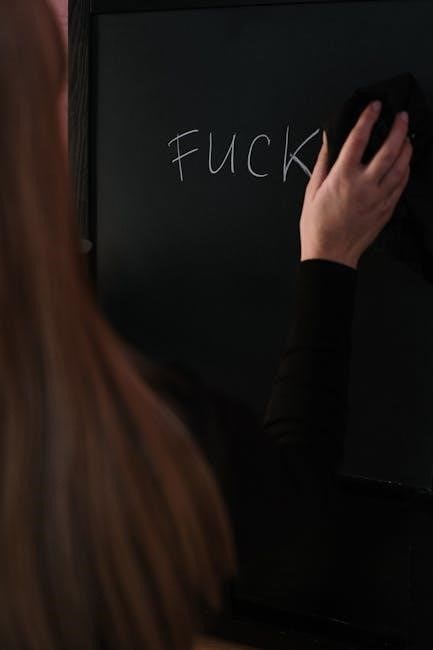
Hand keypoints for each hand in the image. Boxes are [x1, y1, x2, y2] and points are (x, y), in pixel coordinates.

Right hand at [299, 100, 412, 268]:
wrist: (330, 255)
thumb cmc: (317, 225)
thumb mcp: (312, 191)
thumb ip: (323, 162)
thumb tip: (329, 140)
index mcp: (342, 177)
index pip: (358, 139)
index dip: (368, 118)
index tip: (375, 106)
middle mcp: (363, 185)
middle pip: (388, 149)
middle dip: (398, 129)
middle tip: (402, 116)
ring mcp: (378, 198)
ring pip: (400, 167)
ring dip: (406, 148)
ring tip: (407, 137)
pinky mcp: (385, 209)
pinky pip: (401, 185)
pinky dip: (405, 171)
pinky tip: (405, 163)